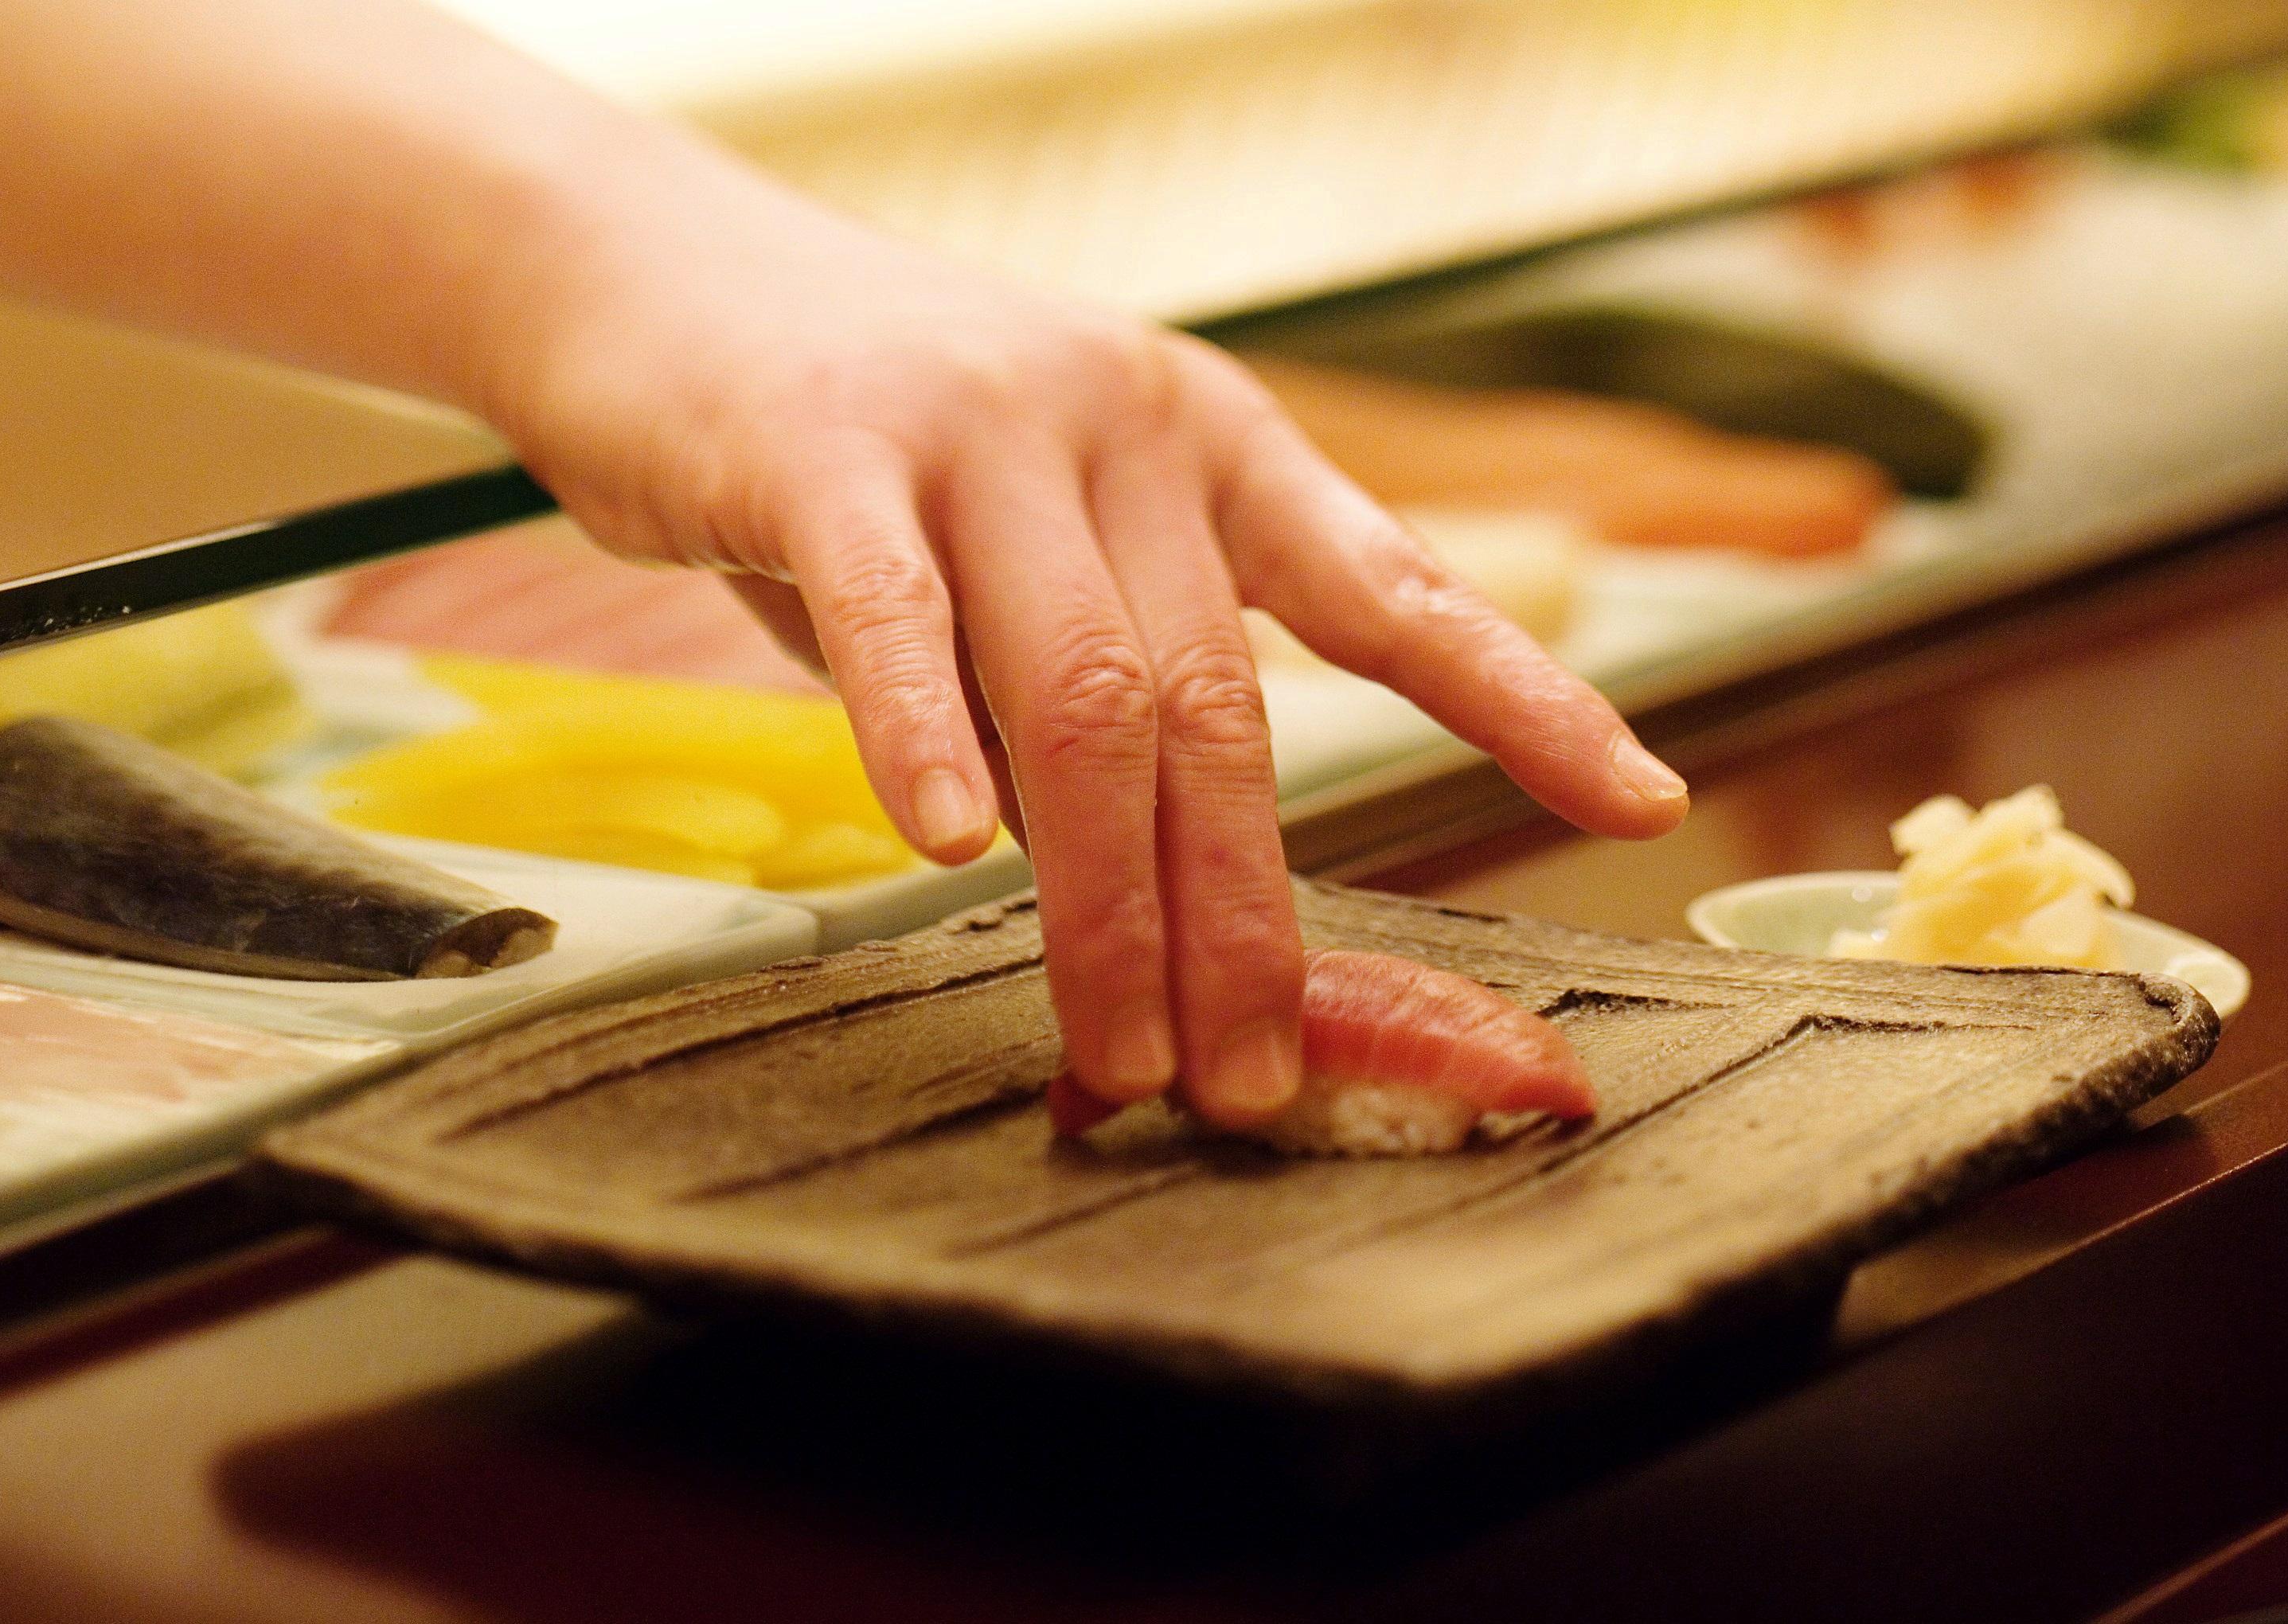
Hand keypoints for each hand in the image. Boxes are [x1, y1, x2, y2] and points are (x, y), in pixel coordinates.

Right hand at [481, 145, 1689, 1126]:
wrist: (647, 271)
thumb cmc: (855, 435)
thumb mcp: (1015, 546)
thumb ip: (1080, 691)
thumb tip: (1133, 887)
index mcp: (1201, 439)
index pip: (1390, 580)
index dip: (1523, 696)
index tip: (1640, 800)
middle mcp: (1119, 419)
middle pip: (1219, 701)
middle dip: (1244, 914)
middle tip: (1251, 1071)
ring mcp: (976, 422)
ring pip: (1085, 686)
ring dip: (1111, 893)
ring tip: (1120, 1043)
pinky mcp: (821, 445)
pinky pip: (895, 613)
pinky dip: (929, 737)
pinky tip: (947, 847)